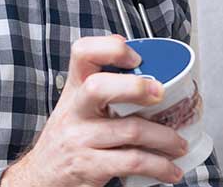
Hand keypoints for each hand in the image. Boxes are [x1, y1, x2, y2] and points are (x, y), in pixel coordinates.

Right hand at [2, 35, 190, 186]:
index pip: (82, 53)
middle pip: (98, 87)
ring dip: (165, 137)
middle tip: (162, 94)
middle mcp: (75, 110)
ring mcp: (80, 138)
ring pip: (130, 130)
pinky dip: (159, 166)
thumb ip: (108, 90)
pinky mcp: (89, 166)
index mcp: (75, 89)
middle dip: (136, 87)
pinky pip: (132, 162)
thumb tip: (159, 78)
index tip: (137, 58)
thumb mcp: (79, 107)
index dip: (111, 48)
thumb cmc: (70, 137)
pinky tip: (170, 170)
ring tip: (179, 144)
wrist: (42, 176)